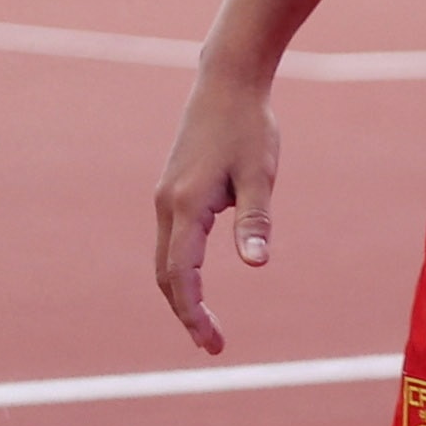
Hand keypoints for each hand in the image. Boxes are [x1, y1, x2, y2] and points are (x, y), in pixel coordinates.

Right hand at [152, 64, 280, 355]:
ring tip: (206, 325)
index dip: (194, 313)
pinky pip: (169, 243)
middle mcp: (167, 204)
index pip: (182, 276)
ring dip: (181, 295)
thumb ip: (256, 221)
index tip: (212, 343)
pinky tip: (198, 284)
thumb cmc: (249, 125)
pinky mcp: (172, 190)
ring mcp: (165, 197)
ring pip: (164, 261)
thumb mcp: (260, 174)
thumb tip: (257, 265)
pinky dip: (180, 272)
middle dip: (186, 313)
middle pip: (166, 276)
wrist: (227, 80)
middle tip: (213, 346)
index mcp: (186, 205)